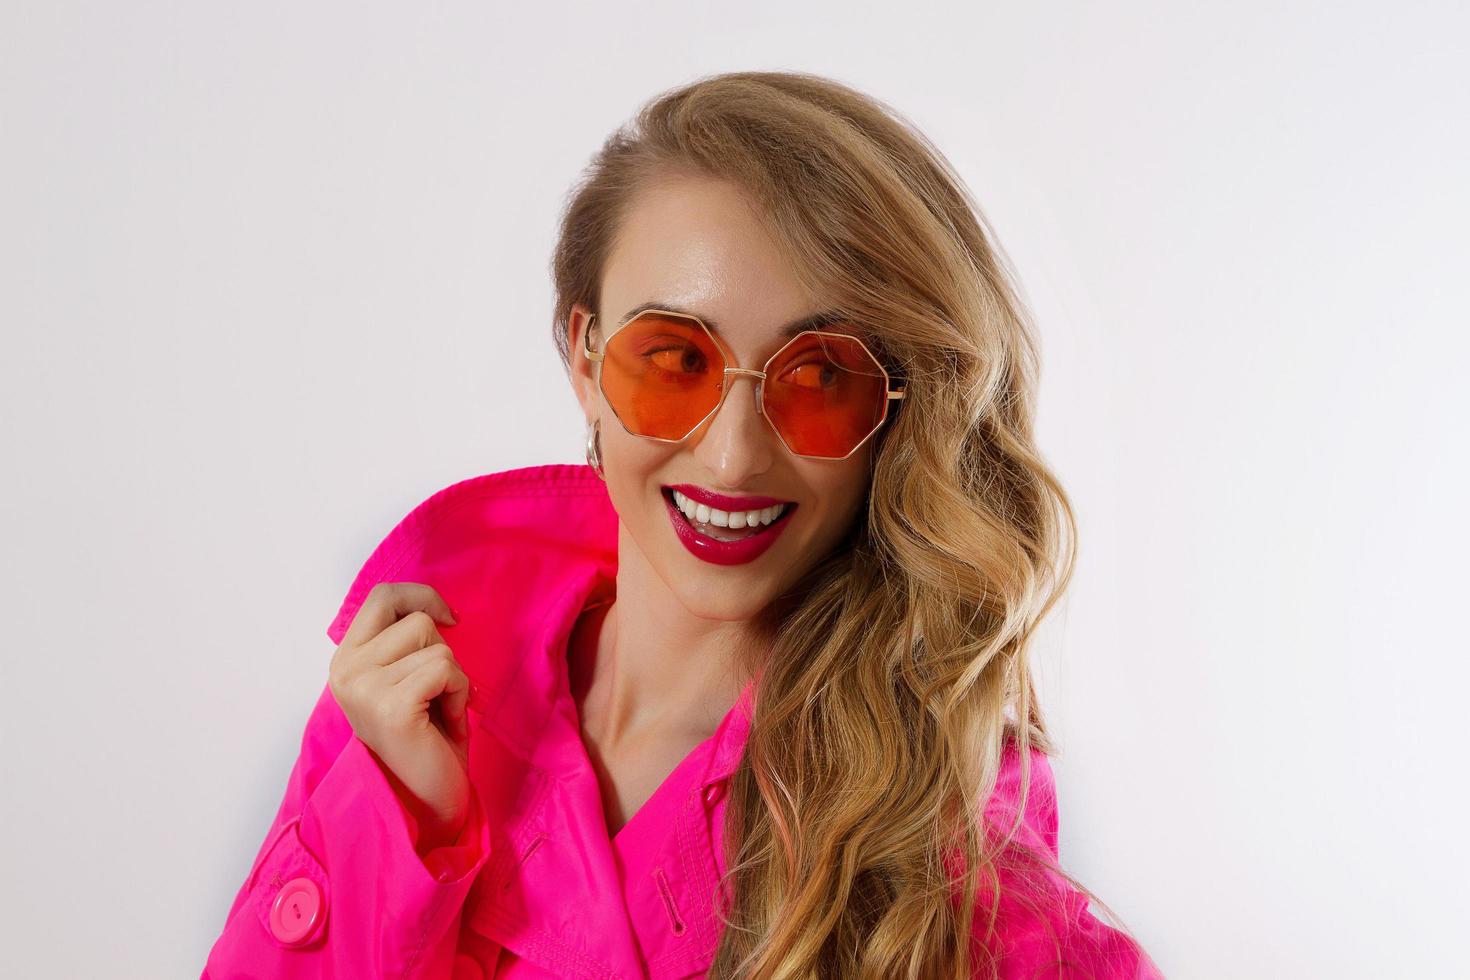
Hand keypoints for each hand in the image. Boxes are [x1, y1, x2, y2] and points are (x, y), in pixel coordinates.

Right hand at [328, 582, 471, 853]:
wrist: (427, 798)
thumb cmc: (424, 736)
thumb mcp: (405, 676)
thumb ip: (404, 641)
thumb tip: (433, 606)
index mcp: (345, 659)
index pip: (382, 596)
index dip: (421, 597)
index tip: (448, 620)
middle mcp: (346, 671)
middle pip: (416, 618)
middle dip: (441, 650)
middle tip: (435, 692)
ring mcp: (364, 688)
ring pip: (436, 646)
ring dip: (453, 678)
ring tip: (438, 711)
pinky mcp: (391, 707)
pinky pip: (445, 669)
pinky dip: (458, 694)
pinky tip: (445, 722)